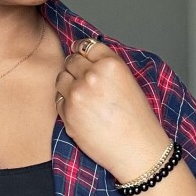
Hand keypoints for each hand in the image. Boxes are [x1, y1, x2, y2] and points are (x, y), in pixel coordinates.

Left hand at [55, 38, 170, 180]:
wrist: (138, 151)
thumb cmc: (137, 118)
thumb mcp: (128, 80)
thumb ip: (105, 65)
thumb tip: (82, 53)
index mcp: (111, 63)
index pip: (86, 45)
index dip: (83, 51)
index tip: (82, 55)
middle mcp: (92, 75)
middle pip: (71, 60)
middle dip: (76, 68)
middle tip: (85, 81)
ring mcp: (77, 94)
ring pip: (61, 77)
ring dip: (68, 83)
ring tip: (83, 96)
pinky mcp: (68, 113)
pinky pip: (58, 99)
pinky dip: (66, 103)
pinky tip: (81, 111)